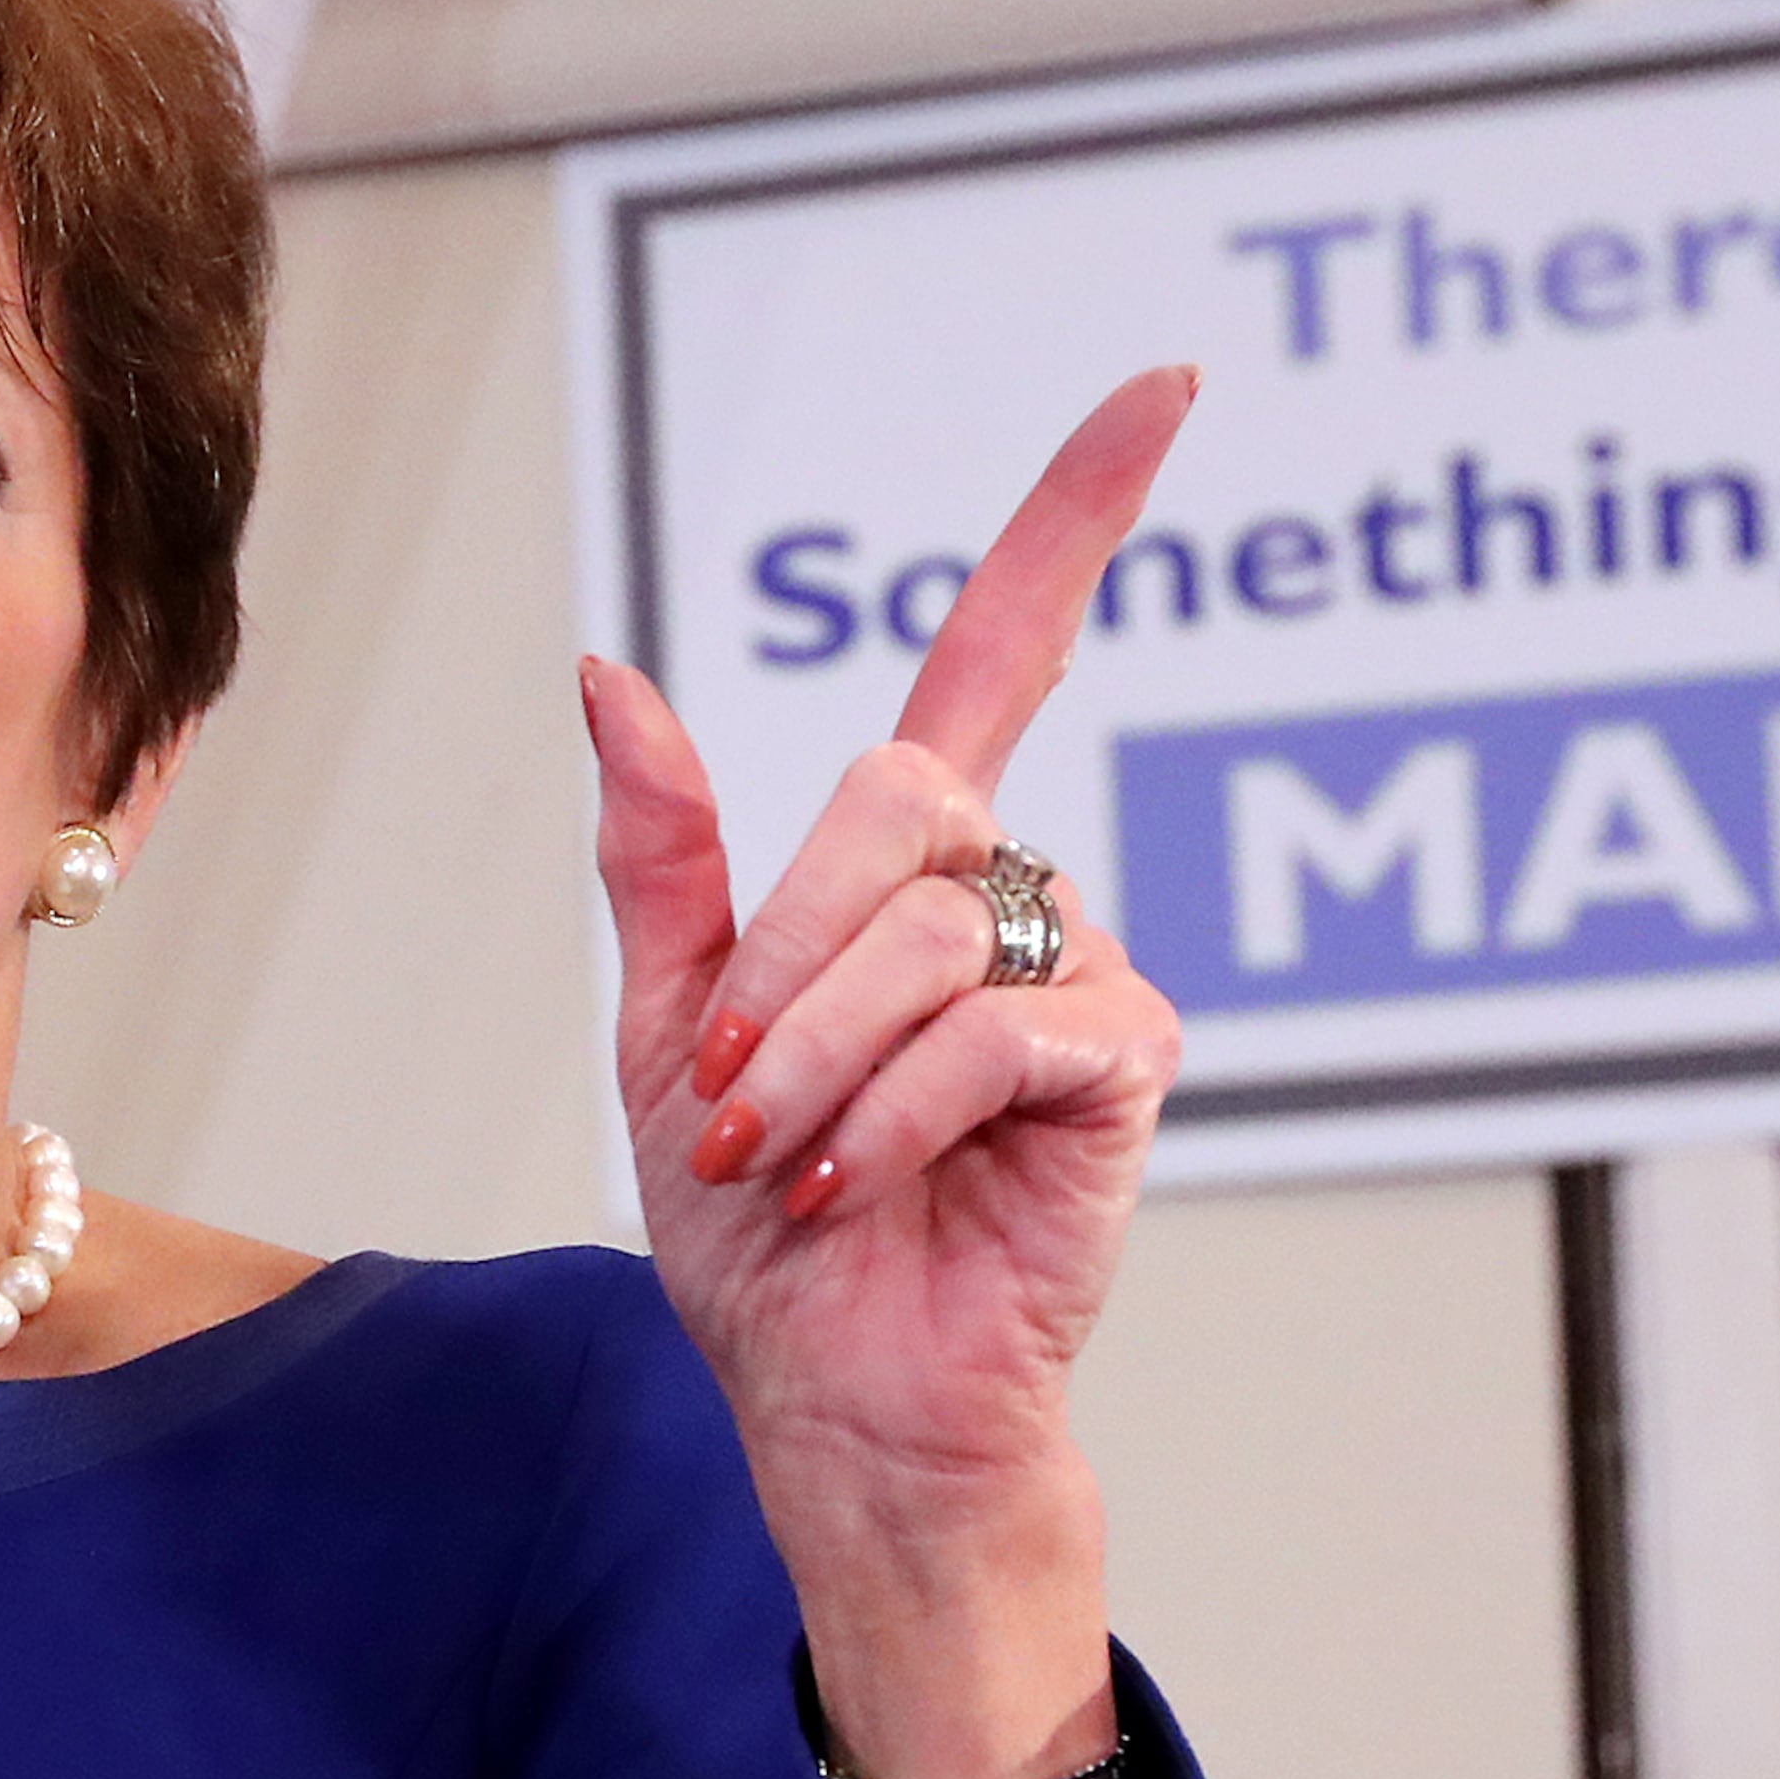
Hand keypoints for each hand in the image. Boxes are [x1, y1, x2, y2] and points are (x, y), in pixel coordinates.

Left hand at [582, 367, 1195, 1778]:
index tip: (1167, 387)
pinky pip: (988, 1031)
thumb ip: (665, 856)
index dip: (1075, 517)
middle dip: (782, 957)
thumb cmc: (761, 1222)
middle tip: (735, 1096)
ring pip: (923, 927)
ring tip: (789, 1165)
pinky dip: (888, 1117)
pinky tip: (858, 1191)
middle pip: (894, 800)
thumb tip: (612, 672)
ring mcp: (1082, 969)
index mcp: (909, 862)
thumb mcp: (670, 1026)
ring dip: (816, 1059)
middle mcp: (1013, 889)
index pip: (1004, 649)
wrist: (832, 1391)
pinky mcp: (1125, 1065)